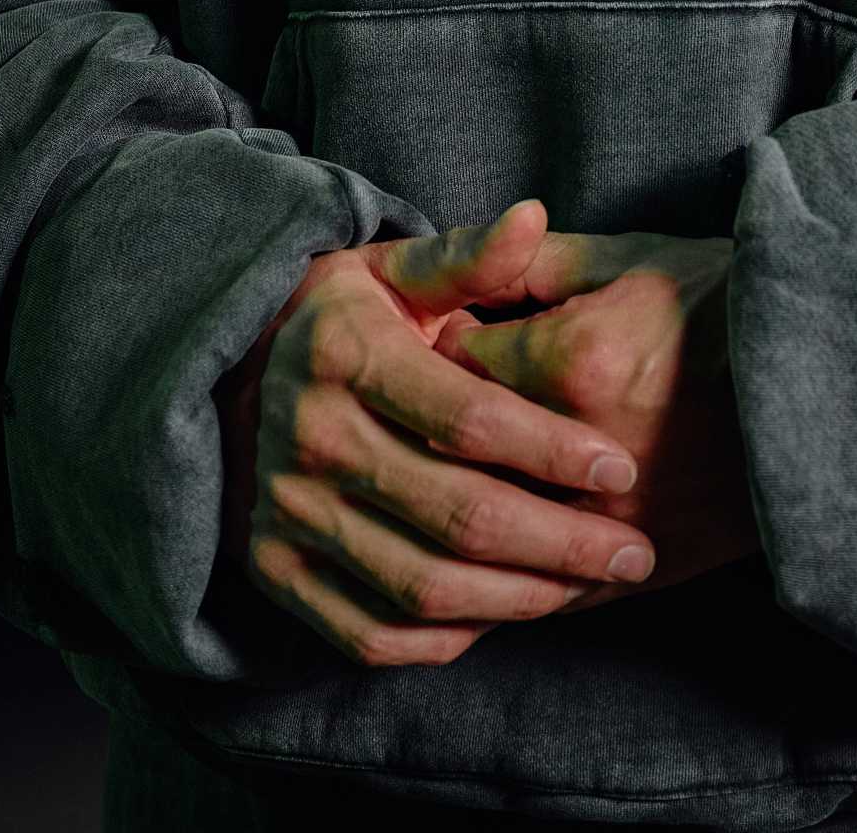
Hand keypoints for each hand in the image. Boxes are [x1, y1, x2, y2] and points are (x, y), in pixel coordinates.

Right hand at [216, 199, 656, 667]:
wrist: (222, 377)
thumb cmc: (339, 318)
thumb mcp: (391, 271)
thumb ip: (467, 258)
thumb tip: (534, 218)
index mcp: (345, 355)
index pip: (468, 418)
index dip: (552, 449)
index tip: (622, 467)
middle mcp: (310, 441)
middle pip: (456, 513)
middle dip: (560, 541)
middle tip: (634, 549)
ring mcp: (288, 517)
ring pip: (423, 585)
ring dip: (521, 598)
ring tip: (592, 584)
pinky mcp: (277, 574)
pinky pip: (374, 632)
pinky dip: (450, 638)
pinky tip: (511, 612)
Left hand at [435, 230, 761, 616]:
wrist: (830, 394)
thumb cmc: (734, 310)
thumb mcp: (638, 259)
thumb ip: (541, 260)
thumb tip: (471, 265)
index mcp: (574, 363)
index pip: (453, 358)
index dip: (444, 340)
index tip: (450, 331)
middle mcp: (578, 453)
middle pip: (453, 449)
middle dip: (436, 423)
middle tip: (440, 399)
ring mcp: (605, 524)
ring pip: (483, 533)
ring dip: (455, 505)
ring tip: (454, 470)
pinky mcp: (632, 570)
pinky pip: (533, 592)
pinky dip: (499, 577)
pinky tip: (483, 550)